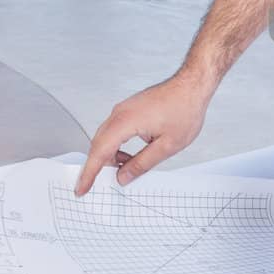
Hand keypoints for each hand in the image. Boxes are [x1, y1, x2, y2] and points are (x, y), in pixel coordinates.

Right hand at [75, 71, 213, 194]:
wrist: (192, 85)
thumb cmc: (185, 108)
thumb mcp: (167, 145)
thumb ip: (142, 163)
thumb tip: (124, 176)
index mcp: (125, 122)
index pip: (100, 153)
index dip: (89, 173)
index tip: (81, 188)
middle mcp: (120, 113)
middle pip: (99, 145)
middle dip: (98, 167)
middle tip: (98, 185)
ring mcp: (123, 110)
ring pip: (106, 138)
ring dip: (111, 156)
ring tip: (125, 169)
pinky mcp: (129, 109)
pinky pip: (115, 131)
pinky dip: (117, 146)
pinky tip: (129, 155)